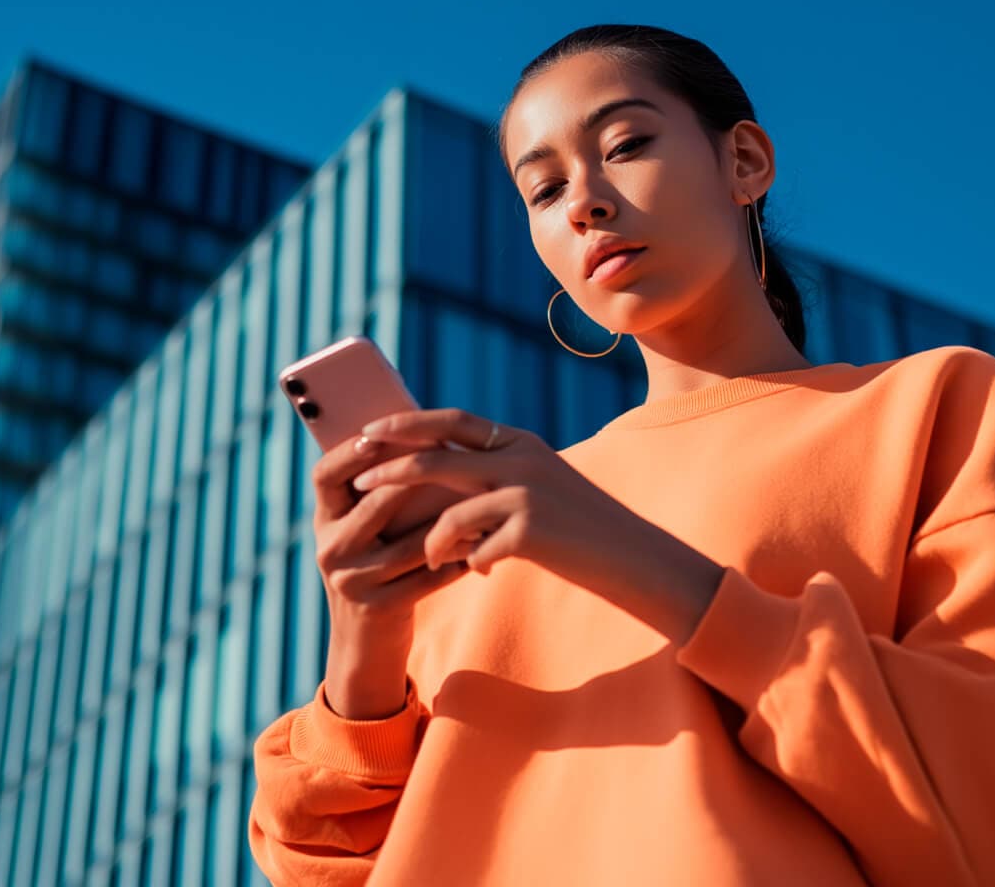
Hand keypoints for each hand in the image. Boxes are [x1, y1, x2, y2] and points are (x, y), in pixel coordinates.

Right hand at [311, 430, 475, 716]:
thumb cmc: (377, 563)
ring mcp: (352, 581)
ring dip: (450, 521)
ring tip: (483, 500)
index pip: (324, 474)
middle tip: (452, 455)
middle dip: (416, 479)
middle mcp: (330, 548)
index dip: (349, 451)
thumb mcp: (365, 528)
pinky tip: (483, 546)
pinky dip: (457, 558)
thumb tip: (424, 427)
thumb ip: (381, 488)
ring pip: (409, 542)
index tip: (379, 432)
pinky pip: (427, 576)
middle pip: (374, 504)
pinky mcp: (379, 608)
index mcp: (326, 518)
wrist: (366, 641)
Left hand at [352, 408, 726, 643]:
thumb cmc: (582, 529)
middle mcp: (521, 456)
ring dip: (428, 534)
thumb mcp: (542, 491)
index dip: (409, 423)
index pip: (453, 421)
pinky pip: (473, 547)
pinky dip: (469, 562)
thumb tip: (446, 506)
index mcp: (520, 441)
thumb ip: (497, 484)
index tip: (371, 430)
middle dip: (393, 462)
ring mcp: (527, 490)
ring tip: (420, 555)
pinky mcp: (531, 528)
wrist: (635, 558)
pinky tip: (483, 572)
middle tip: (358, 473)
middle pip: (439, 453)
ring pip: (451, 506)